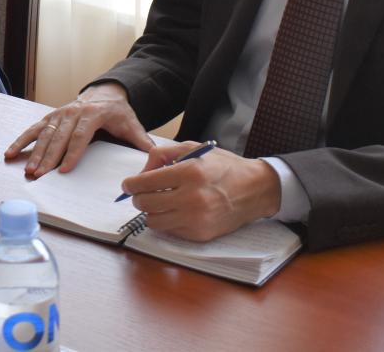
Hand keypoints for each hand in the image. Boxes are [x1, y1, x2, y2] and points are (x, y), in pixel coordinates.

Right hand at [4, 82, 154, 176]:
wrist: (106, 93)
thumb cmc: (118, 113)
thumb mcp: (132, 124)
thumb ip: (141, 141)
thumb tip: (155, 158)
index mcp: (93, 114)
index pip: (81, 135)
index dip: (72, 153)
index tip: (64, 169)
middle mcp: (73, 111)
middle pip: (59, 137)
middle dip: (48, 157)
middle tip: (40, 175)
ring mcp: (59, 114)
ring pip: (45, 134)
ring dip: (34, 153)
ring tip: (28, 170)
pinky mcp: (50, 117)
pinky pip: (33, 129)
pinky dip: (21, 141)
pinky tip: (10, 153)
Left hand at [120, 141, 280, 241]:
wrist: (255, 189)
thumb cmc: (223, 166)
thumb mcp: (194, 148)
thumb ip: (163, 155)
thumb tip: (141, 173)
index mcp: (189, 173)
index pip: (145, 182)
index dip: (131, 184)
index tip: (128, 184)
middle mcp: (192, 198)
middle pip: (145, 203)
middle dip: (137, 197)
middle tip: (140, 193)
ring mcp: (196, 219)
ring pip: (153, 221)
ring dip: (150, 211)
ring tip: (157, 202)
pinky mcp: (201, 234)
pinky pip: (170, 231)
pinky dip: (167, 221)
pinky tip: (175, 210)